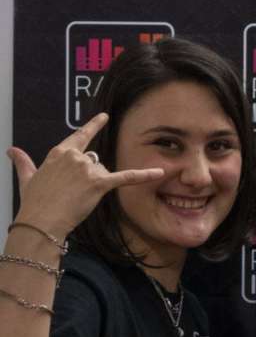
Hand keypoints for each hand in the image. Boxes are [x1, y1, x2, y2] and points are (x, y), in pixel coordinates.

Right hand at [7, 112, 164, 239]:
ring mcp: (87, 169)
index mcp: (59, 152)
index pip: (80, 136)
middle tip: (73, 194)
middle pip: (95, 163)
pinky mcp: (99, 183)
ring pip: (103, 174)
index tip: (104, 117)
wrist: (41, 219)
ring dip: (97, 187)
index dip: (93, 127)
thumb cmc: (34, 201)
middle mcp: (74, 156)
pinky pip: (125, 178)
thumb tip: (12, 150)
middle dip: (89, 179)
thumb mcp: (27, 178)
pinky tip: (160, 172)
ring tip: (79, 199)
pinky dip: (144, 175)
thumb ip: (23, 162)